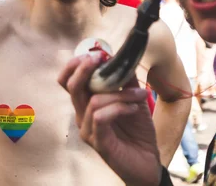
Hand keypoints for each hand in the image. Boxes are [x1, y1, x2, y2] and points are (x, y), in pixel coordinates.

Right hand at [58, 55, 162, 185]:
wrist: (147, 162)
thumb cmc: (137, 131)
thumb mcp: (134, 99)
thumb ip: (126, 80)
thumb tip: (123, 57)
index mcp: (87, 103)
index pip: (68, 80)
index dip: (76, 64)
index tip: (96, 53)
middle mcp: (82, 116)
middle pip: (72, 86)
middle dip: (86, 68)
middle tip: (102, 59)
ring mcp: (88, 130)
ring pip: (93, 101)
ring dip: (120, 93)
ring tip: (141, 94)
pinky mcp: (98, 142)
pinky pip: (101, 117)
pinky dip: (120, 107)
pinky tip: (134, 108)